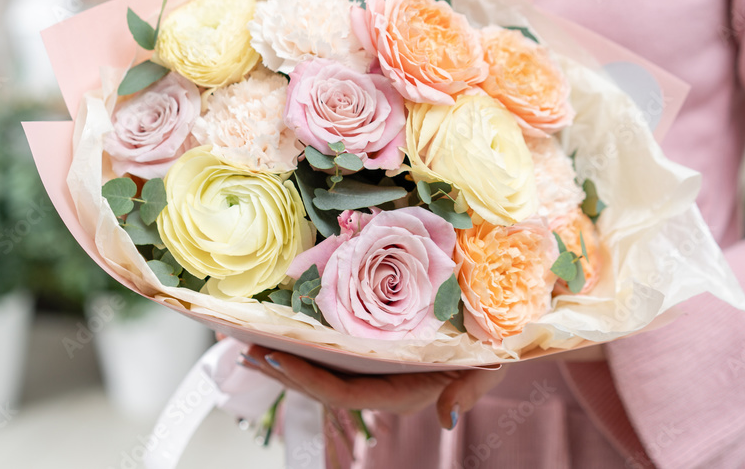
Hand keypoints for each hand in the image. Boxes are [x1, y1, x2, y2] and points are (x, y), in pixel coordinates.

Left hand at [239, 345, 506, 428]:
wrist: (502, 326)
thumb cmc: (496, 343)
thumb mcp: (491, 365)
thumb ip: (471, 390)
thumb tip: (447, 417)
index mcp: (401, 392)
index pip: (343, 392)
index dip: (307, 378)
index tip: (274, 357)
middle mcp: (380, 385)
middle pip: (320, 385)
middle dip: (280, 369)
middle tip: (241, 348)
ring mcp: (374, 369)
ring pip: (318, 370)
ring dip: (281, 358)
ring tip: (242, 342)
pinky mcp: (371, 351)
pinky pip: (328, 352)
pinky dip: (299, 342)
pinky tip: (274, 330)